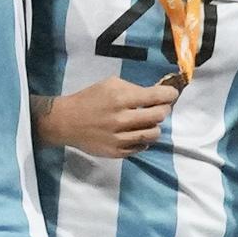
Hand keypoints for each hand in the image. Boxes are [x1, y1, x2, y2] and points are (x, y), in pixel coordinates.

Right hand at [35, 75, 173, 162]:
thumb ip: (133, 89)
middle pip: (159, 116)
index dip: (169, 95)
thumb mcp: (109, 84)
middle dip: (163, 110)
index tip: (172, 94)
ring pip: (153, 134)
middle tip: (160, 108)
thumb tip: (156, 94)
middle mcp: (122, 119)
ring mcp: (120, 138)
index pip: (156, 97)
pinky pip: (141, 147)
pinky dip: (143, 140)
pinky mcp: (117, 152)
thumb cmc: (89, 99)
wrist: (66, 122)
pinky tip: (136, 133)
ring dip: (154, 126)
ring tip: (147, 122)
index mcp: (120, 98)